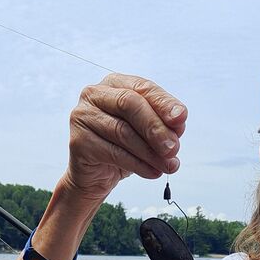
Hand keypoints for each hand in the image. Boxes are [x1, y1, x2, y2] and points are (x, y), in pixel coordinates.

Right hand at [62, 73, 186, 203]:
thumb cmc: (124, 147)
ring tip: (168, 166)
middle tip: (174, 148)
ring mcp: (82, 116)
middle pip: (129, 104)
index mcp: (115, 83)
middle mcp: (95, 94)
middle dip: (155, 127)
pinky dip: (138, 164)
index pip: (143, 88)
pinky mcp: (78, 141)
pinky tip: (153, 172)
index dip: (163, 103)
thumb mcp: (147, 133)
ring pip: (122, 131)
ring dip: (150, 152)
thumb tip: (178, 122)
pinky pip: (113, 152)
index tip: (181, 119)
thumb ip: (163, 123)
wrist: (96, 176)